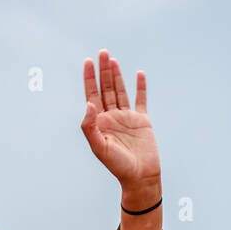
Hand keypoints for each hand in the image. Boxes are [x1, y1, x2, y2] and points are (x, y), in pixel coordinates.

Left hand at [80, 49, 160, 192]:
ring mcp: (127, 118)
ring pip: (120, 91)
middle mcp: (111, 117)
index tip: (88, 62)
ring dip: (117, 75)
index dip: (89, 78)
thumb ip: (90, 126)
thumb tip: (88, 104)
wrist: (140, 176)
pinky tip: (138, 74)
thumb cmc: (118, 166)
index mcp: (99, 122)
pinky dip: (140, 87)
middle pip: (106, 89)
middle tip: (102, 53)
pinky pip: (140, 100)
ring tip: (112, 59)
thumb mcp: (99, 147)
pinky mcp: (142, 120)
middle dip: (103, 71)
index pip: (92, 95)